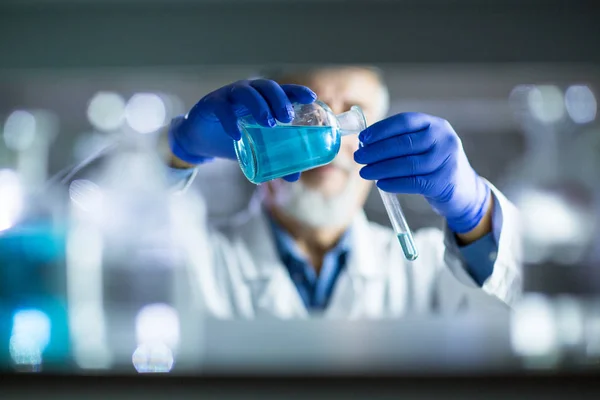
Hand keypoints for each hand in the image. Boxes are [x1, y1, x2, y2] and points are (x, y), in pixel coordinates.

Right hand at [168, 79, 316, 181]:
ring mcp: (229, 95)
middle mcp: (249, 91)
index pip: (283, 89)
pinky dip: (230, 121)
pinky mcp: (212, 103)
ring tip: (269, 124)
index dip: (297, 91)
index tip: (311, 98)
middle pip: (266, 86)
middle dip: (279, 100)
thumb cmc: (235, 138)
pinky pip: (222, 108)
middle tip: (287, 118)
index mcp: (263, 99)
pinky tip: (237, 135)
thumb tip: (295, 177)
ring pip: (246, 91)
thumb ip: (275, 159)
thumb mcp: (256, 148)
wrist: (202, 140)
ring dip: (259, 106)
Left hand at [354, 112, 490, 233]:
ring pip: (407, 164)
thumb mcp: (425, 146)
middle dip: (376, 150)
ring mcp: (446, 160)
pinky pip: (413, 182)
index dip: (381, 129)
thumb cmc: (434, 165)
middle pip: (404, 143)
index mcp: (435, 125)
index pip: (405, 121)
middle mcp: (444, 139)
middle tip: (358, 157)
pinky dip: (394, 183)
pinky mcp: (444, 182)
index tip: (363, 138)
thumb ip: (401, 140)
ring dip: (381, 168)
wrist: (463, 190)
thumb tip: (365, 143)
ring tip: (364, 172)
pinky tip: (380, 183)